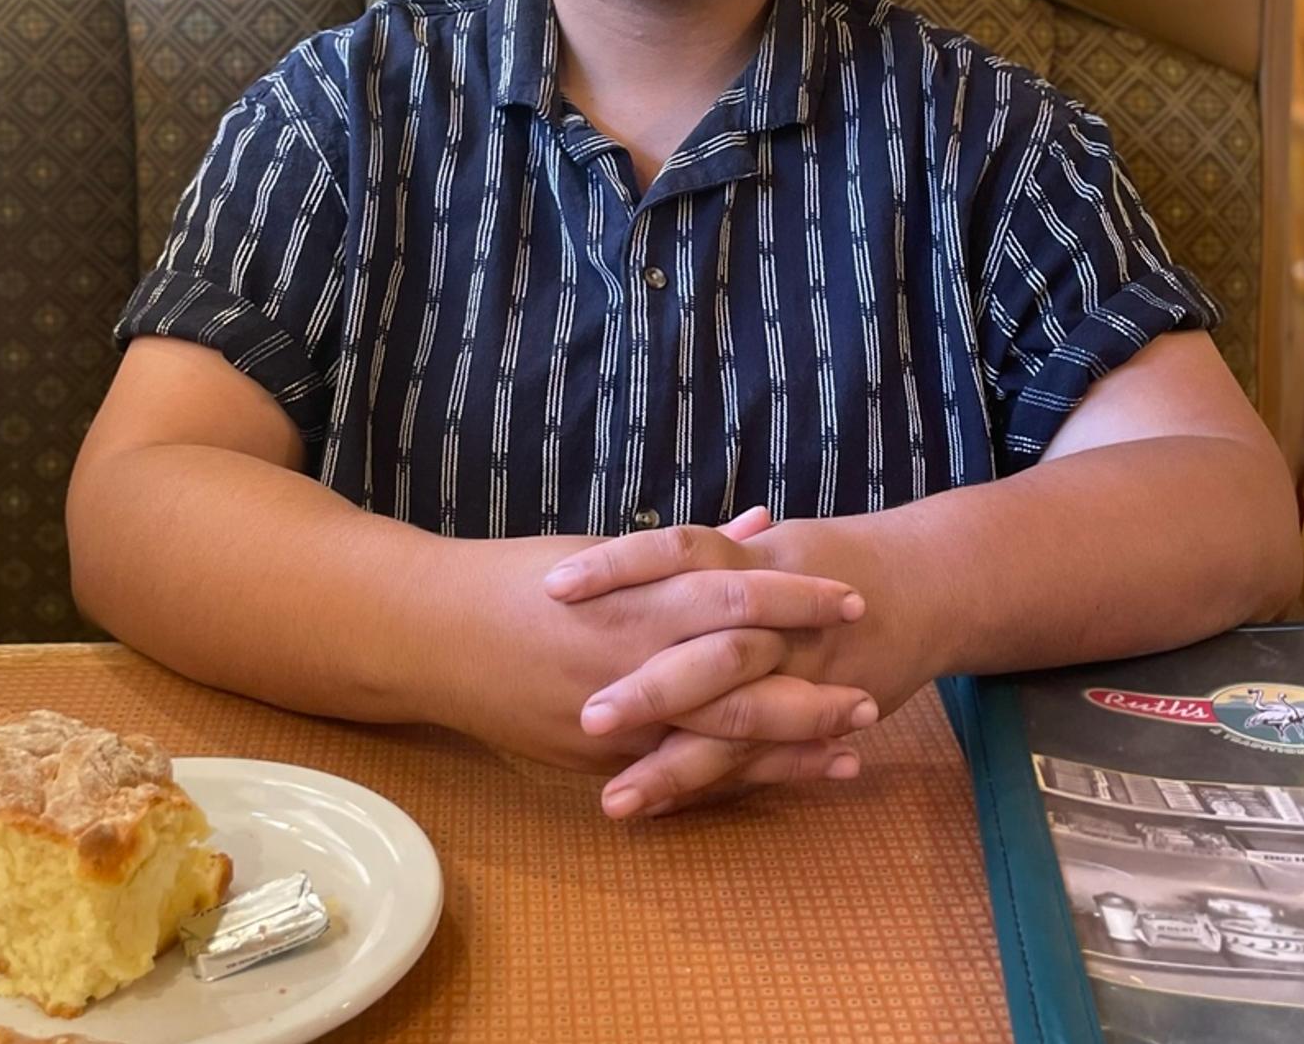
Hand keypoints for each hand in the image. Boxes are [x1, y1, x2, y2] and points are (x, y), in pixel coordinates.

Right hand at [439, 512, 869, 777]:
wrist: (430, 633)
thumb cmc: (515, 578)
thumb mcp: (602, 552)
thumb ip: (685, 549)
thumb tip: (759, 525)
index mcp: (633, 597)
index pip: (734, 594)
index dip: (797, 597)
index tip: (850, 597)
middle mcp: (631, 659)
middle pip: (741, 679)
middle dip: (810, 689)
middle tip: (873, 693)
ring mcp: (614, 717)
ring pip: (717, 738)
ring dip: (788, 745)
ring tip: (847, 747)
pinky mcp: (596, 756)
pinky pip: (675, 771)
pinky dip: (730, 775)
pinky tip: (773, 779)